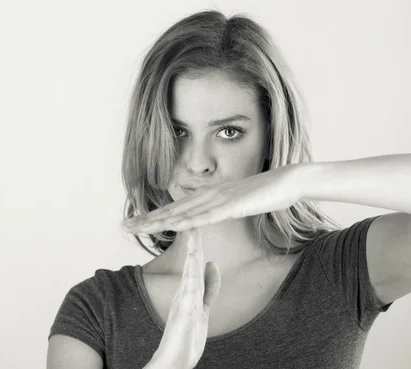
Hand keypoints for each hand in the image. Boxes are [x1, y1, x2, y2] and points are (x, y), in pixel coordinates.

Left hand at [122, 165, 301, 233]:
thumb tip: (205, 214)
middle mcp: (206, 196)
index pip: (174, 209)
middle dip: (146, 219)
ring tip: (138, 227)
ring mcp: (218, 200)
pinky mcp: (231, 206)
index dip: (152, 217)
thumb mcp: (234, 202)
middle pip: (171, 211)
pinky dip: (189, 221)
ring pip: (183, 213)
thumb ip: (218, 207)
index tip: (133, 223)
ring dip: (159, 221)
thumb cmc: (262, 193)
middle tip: (123, 226)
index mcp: (206, 196)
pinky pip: (206, 216)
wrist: (286, 181)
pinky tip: (173, 226)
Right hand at [152, 228, 220, 368]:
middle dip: (194, 237)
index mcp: (189, 289)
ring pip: (190, 269)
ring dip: (193, 248)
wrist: (173, 362)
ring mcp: (184, 300)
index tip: (199, 218)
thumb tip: (213, 266)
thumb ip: (209, 287)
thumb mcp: (203, 307)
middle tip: (193, 213)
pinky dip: (192, 270)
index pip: (195, 259)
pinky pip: (190, 286)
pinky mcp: (184, 310)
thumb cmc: (186, 338)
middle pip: (192, 259)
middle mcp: (185, 291)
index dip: (198, 239)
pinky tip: (196, 258)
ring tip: (194, 228)